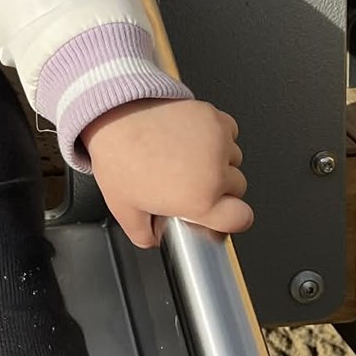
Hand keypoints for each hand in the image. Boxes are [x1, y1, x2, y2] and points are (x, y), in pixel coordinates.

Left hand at [81, 97, 252, 249]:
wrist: (113, 115)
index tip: (221, 214)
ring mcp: (217, 142)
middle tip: (191, 182)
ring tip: (189, 158)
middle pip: (237, 188)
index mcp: (199, 200)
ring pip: (234, 158)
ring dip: (219, 160)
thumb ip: (144, 235)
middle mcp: (214, 172)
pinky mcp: (213, 118)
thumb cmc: (119, 156)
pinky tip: (194, 139)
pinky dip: (218, 135)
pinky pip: (229, 131)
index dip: (233, 219)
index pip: (242, 219)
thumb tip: (154, 239)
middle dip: (219, 188)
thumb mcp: (124, 209)